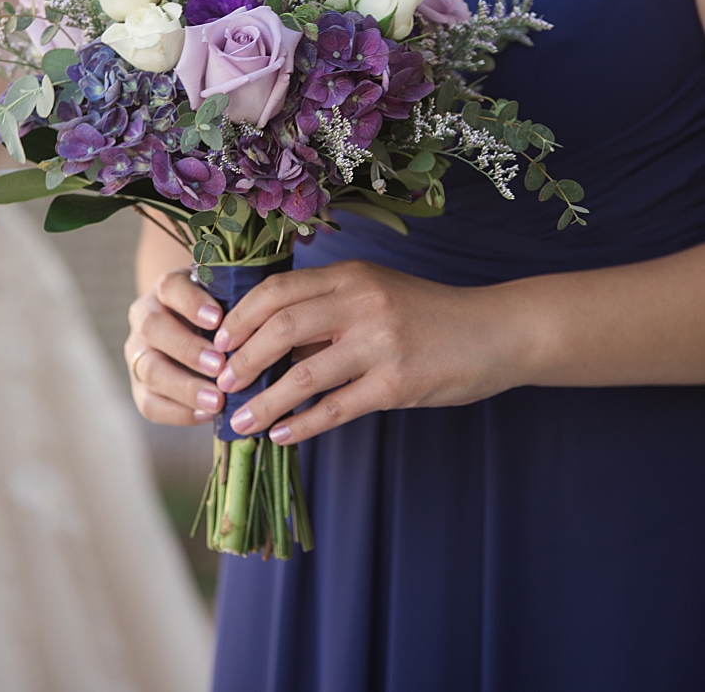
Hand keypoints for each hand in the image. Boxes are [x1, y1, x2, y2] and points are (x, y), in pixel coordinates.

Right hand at [124, 268, 225, 425]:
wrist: (199, 336)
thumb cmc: (224, 316)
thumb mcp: (228, 301)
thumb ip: (237, 307)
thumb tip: (263, 324)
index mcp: (166, 290)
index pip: (170, 288)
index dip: (191, 303)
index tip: (218, 320)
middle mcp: (145, 318)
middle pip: (152, 328)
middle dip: (187, 349)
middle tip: (220, 365)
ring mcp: (138, 353)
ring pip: (148, 369)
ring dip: (184, 386)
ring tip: (217, 400)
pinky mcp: (140, 386)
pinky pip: (149, 404)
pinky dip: (178, 412)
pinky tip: (206, 415)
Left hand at [206, 260, 517, 443]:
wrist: (495, 332)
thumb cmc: (425, 313)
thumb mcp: (374, 293)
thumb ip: (325, 310)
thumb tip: (263, 341)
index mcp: (350, 277)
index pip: (276, 291)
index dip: (239, 318)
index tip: (217, 343)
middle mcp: (362, 304)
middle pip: (280, 329)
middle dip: (242, 360)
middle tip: (221, 384)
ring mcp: (380, 344)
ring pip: (303, 375)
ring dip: (264, 402)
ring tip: (240, 422)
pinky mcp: (397, 384)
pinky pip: (336, 408)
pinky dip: (303, 425)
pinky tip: (281, 436)